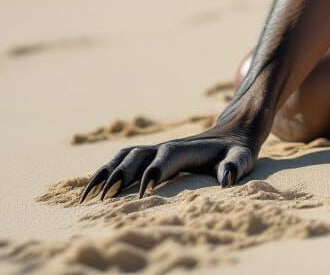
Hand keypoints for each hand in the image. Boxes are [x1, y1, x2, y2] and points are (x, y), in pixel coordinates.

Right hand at [80, 123, 258, 201]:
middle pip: (137, 156)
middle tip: (103, 198)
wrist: (233, 131)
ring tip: (88, 197)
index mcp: (186, 149)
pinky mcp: (150, 155)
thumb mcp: (241, 158)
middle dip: (120, 174)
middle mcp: (166, 147)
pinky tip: (91, 190)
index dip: (154, 172)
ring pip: (124, 156)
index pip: (166, 158)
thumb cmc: (236, 151)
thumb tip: (226, 180)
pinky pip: (122, 160)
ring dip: (106, 172)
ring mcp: (156, 149)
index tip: (143, 192)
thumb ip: (235, 166)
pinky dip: (105, 171)